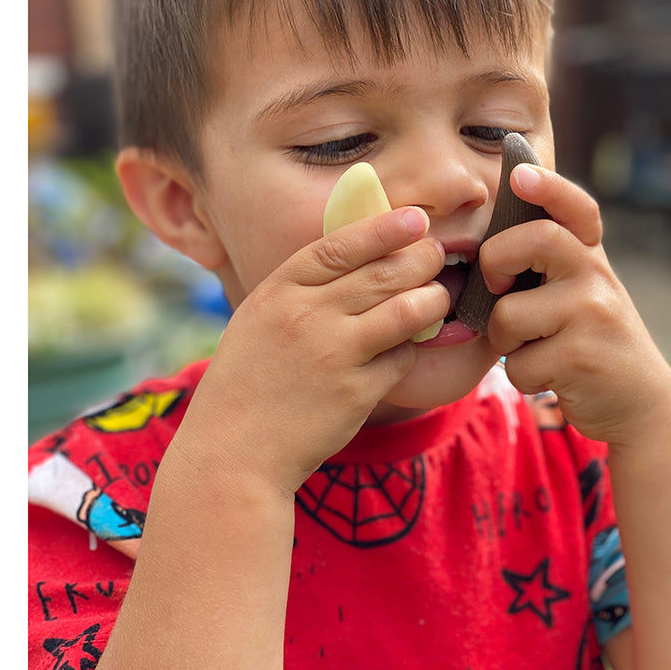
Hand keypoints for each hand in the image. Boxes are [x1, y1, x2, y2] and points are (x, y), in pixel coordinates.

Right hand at [165, 207, 447, 493]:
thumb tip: (360, 259)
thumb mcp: (258, 320)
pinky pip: (403, 358)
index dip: (383, 227)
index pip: (341, 245)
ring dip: (433, 299)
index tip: (415, 217)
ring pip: (407, 310)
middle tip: (437, 255)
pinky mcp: (357, 393)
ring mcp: (334, 354)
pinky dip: (411, 349)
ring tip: (437, 297)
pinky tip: (406, 348)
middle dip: (422, 258)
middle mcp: (307, 316)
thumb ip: (300, 290)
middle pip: (383, 273)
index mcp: (279, 292)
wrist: (232, 452)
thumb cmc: (247, 382)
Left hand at [479, 165, 670, 444]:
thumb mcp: (582, 293)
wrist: (641, 404)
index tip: (520, 174)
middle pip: (534, 240)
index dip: (549, 187)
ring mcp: (592, 315)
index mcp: (592, 257)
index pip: (575, 209)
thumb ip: (551, 265)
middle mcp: (597, 277)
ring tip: (534, 349)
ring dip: (505, 341)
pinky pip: (517, 363)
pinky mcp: (580, 357)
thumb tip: (487, 241)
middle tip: (498, 287)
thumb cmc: (592, 343)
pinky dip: (522, 376)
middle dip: (495, 262)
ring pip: (508, 315)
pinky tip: (550, 377)